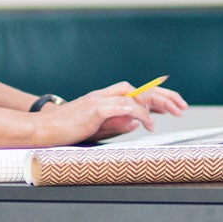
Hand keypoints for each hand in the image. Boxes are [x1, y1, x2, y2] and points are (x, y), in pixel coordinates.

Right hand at [30, 83, 164, 145]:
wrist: (41, 130)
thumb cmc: (64, 132)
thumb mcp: (95, 129)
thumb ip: (115, 125)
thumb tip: (135, 124)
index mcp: (103, 99)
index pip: (134, 93)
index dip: (155, 97)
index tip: (172, 104)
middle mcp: (103, 95)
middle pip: (139, 90)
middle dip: (163, 96)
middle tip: (181, 106)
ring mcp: (99, 100)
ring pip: (134, 95)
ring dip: (156, 104)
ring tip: (172, 113)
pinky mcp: (95, 109)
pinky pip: (123, 107)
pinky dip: (139, 114)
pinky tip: (148, 123)